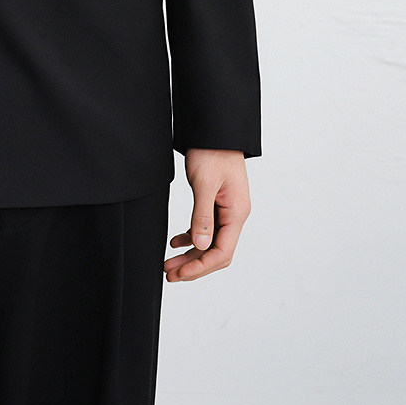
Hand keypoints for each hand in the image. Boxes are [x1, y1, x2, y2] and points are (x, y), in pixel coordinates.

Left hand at [164, 148, 249, 282]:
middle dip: (193, 266)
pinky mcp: (216, 204)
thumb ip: (202, 216)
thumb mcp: (205, 184)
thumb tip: (200, 246)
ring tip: (169, 264)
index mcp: (236, 213)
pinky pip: (205, 229)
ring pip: (209, 242)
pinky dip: (190, 237)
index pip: (222, 252)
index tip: (180, 274)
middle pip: (216, 252)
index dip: (200, 267)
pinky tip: (175, 242)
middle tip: (169, 273)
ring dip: (190, 255)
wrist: (214, 131)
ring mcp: (226, 210)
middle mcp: (234, 215)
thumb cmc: (212, 152)